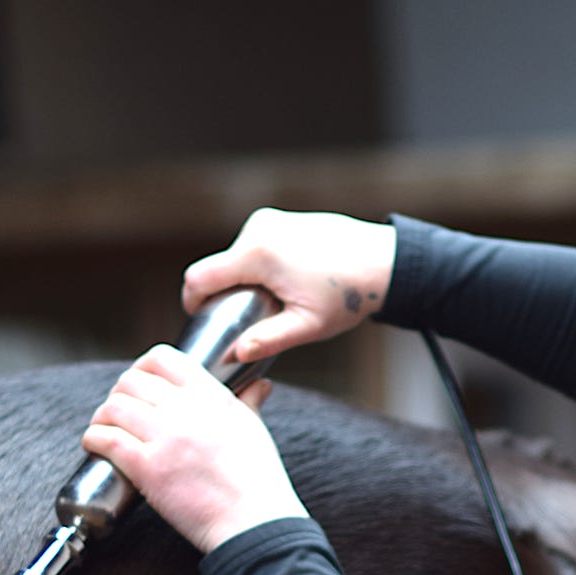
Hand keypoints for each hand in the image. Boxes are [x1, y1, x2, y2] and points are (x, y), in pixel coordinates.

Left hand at [82, 345, 307, 554]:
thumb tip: (258, 385)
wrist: (254, 522)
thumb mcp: (255, 430)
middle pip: (130, 382)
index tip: (139, 384)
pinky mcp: (147, 467)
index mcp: (211, 396)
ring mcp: (165, 437)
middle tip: (120, 414)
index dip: (142, 368)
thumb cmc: (258, 481)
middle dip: (119, 395)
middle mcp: (185, 409)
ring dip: (102, 418)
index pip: (162, 358)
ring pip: (113, 408)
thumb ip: (249, 402)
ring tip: (105, 431)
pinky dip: (93, 440)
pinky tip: (95, 446)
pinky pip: (105, 439)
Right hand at [182, 208, 396, 363]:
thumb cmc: (349, 295)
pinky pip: (254, 246)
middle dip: (226, 294)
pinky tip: (287, 283)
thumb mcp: (307, 326)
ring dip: (245, 280)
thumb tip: (237, 354)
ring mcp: (269, 220)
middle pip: (218, 268)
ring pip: (236, 257)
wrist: (384, 262)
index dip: (191, 302)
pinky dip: (260, 266)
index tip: (200, 320)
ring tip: (278, 300)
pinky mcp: (279, 219)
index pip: (199, 278)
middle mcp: (258, 229)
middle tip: (254, 318)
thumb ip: (268, 341)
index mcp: (257, 254)